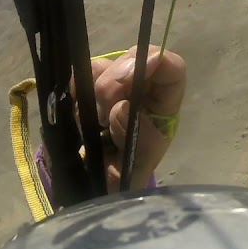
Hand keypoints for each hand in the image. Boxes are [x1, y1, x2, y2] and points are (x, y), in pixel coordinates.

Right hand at [76, 45, 185, 193]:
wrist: (95, 186)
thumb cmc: (126, 177)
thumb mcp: (137, 167)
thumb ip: (137, 141)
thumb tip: (122, 107)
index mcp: (162, 108)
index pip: (171, 69)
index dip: (155, 61)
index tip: (127, 75)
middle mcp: (142, 92)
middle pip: (132, 61)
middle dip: (112, 83)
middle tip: (101, 116)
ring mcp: (115, 88)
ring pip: (103, 67)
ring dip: (93, 92)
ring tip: (94, 123)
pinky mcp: (88, 90)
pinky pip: (80, 76)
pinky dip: (76, 89)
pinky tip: (78, 111)